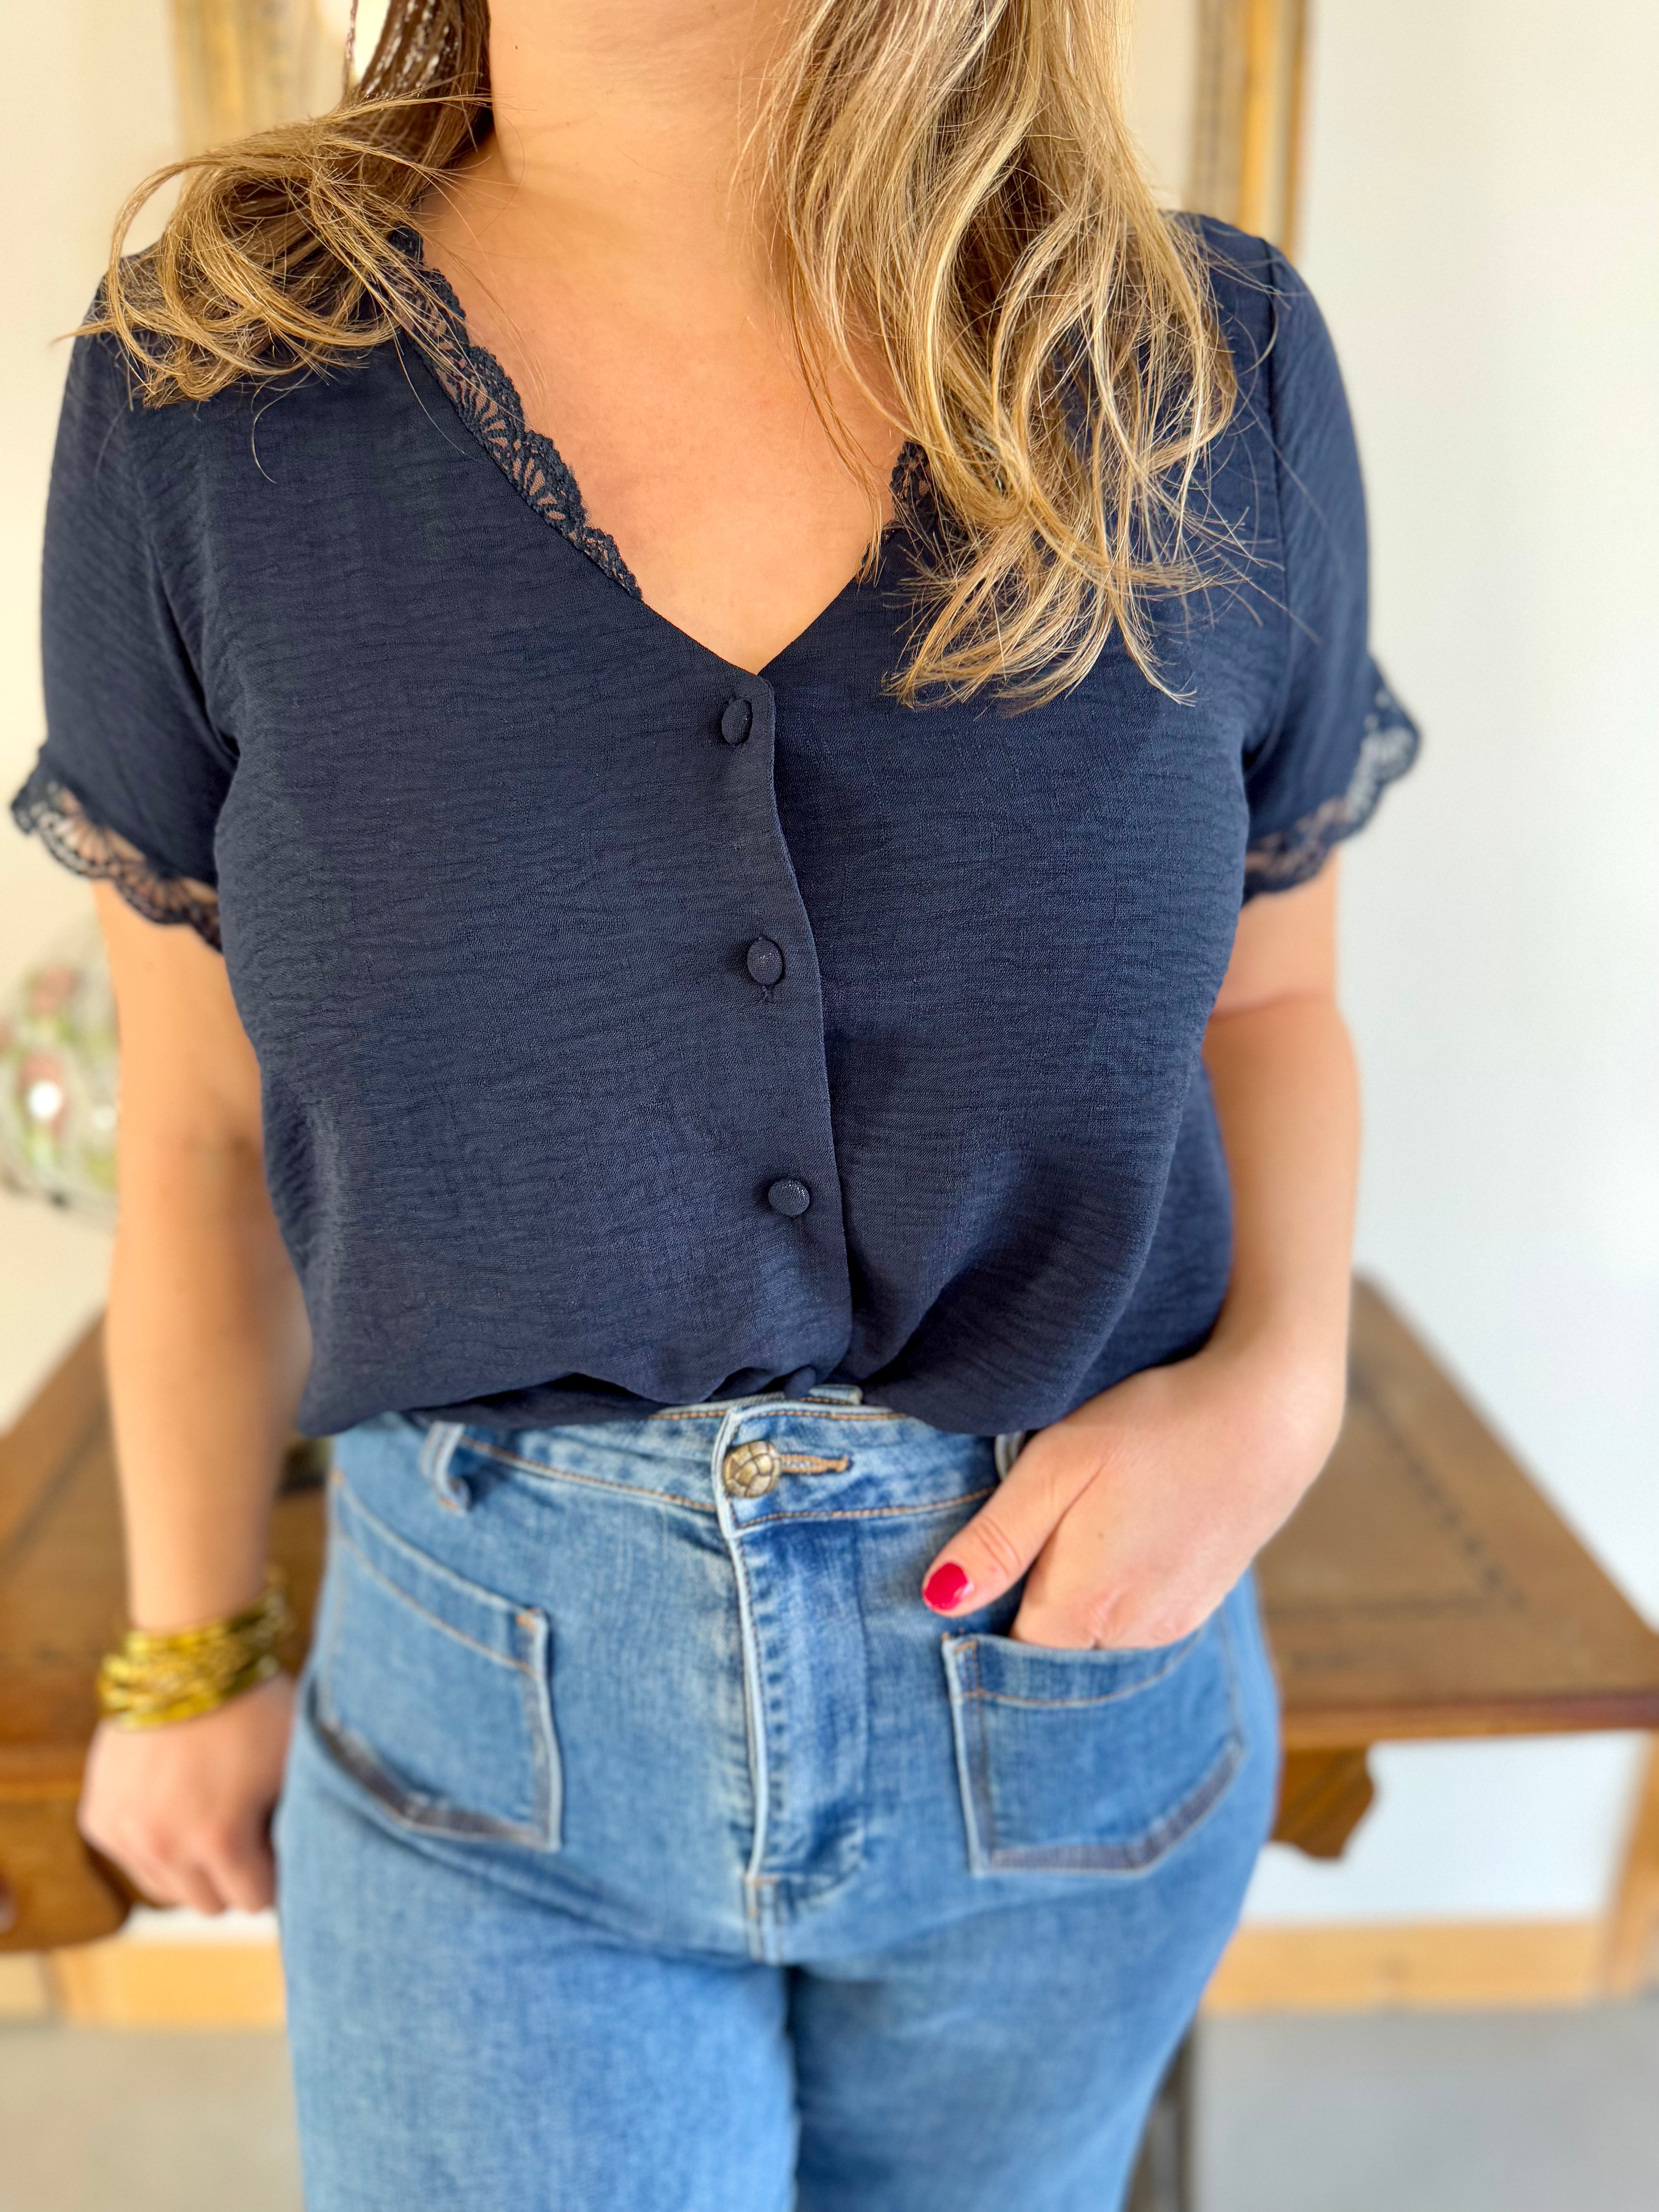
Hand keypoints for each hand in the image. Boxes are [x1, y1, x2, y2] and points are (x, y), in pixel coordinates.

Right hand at [79, 1671, 295, 1913]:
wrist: (188, 1656)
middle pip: (209, 1904)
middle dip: (234, 1878)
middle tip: (249, 1836)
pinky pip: (132, 1859)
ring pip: (166, 1890)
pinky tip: (175, 1806)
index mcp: (219, 1839)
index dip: (275, 1876)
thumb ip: (296, 1827)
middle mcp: (165, 1847)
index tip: (280, 1850)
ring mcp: (125, 1834)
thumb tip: (305, 1867)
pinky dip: (154, 1845)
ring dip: (192, 1870)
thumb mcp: (292, 1768)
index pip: (255, 1900)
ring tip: (212, 1821)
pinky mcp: (98, 1818)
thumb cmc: (254, 1708)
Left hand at [922, 1338, 1345, 1648]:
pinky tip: (1117, 1538)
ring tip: (1074, 1532)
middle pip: (1050, 1651)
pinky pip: (1131, 1624)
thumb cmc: (1153, 1428)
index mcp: (1083, 1608)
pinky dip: (1112, 1595)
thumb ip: (998, 1539)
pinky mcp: (1197, 1609)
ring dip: (1071, 1603)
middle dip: (1025, 1613)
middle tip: (1023, 1542)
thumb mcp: (1058, 1464)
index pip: (1007, 1653)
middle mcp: (1128, 1636)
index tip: (976, 1572)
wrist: (1266, 1419)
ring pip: (1091, 1639)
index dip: (982, 1619)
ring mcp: (1170, 1627)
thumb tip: (939, 1598)